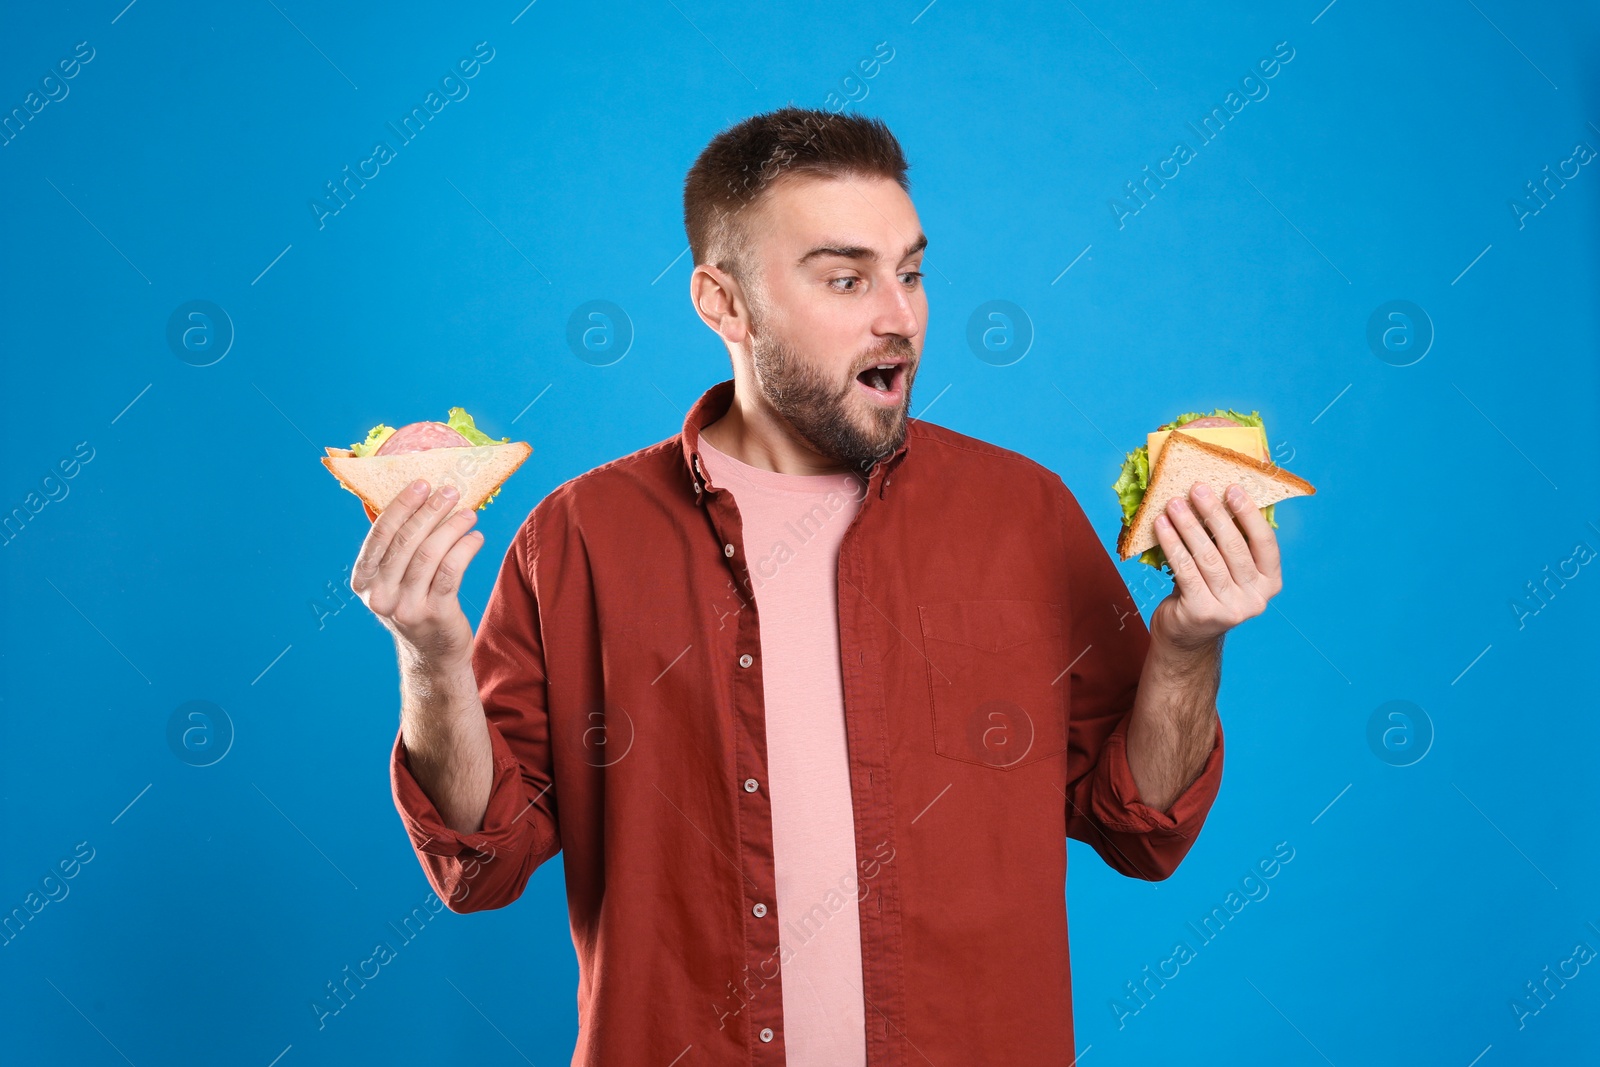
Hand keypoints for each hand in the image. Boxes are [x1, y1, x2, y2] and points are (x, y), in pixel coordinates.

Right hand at [350, 479, 486, 667]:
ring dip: (452, 527)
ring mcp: (407, 607)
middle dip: (430, 511)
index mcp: (363, 582)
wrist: (432, 654)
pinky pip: (452, 572)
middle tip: (450, 492)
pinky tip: (475, 537)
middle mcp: (380, 596)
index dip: (401, 506)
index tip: (421, 484)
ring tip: (469, 513)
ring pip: (430, 554)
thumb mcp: (394, 581)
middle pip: (406, 542)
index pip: (379, 535)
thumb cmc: (414, 604)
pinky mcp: (436, 614)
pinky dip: (465, 548)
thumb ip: (396, 547)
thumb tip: (416, 498)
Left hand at [1150, 480, 1282, 650]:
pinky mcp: (1202, 613)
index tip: (1232, 487)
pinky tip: (1161, 526)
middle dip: (1214, 513)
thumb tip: (1214, 494)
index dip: (1249, 514)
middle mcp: (1256, 599)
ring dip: (1188, 526)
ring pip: (1207, 558)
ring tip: (1174, 503)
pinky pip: (1185, 570)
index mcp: (1270, 583)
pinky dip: (1172, 544)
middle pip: (1234, 547)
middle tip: (1197, 488)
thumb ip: (1229, 542)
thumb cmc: (1206, 591)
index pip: (1265, 543)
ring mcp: (1230, 609)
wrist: (1186, 636)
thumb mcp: (1227, 569)